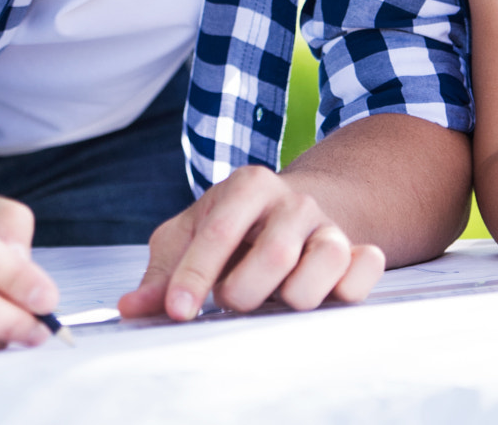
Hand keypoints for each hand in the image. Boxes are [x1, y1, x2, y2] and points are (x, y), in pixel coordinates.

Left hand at [117, 165, 384, 320]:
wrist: (291, 210)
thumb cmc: (230, 227)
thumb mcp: (188, 237)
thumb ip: (161, 273)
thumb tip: (131, 308)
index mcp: (248, 186)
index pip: (220, 231)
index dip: (195, 276)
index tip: (178, 311)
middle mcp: (294, 201)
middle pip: (275, 255)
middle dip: (244, 292)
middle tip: (231, 299)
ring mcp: (330, 226)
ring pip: (325, 265)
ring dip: (293, 298)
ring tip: (275, 299)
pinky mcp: (358, 250)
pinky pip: (366, 270)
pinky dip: (346, 289)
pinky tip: (321, 295)